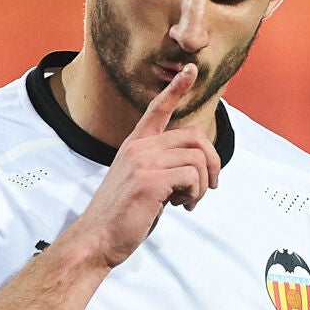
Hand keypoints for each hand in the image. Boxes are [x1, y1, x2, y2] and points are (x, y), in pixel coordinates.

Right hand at [64, 63, 221, 268]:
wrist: (97, 239)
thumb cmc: (121, 216)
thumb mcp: (140, 182)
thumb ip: (161, 168)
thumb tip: (194, 171)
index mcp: (135, 145)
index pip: (157, 108)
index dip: (176, 88)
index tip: (191, 70)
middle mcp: (138, 148)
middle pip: (194, 137)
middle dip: (212, 162)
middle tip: (211, 186)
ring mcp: (143, 162)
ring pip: (197, 159)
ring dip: (203, 185)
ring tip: (189, 201)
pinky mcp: (150, 181)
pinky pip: (192, 177)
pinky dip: (195, 194)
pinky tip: (181, 206)